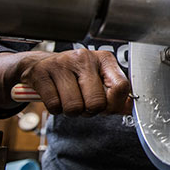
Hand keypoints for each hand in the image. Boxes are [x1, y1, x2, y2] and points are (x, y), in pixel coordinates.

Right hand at [16, 49, 131, 115]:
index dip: (114, 105)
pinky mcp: (42, 73)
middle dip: (90, 111)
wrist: (40, 65)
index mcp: (104, 59)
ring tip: (69, 99)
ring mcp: (62, 64)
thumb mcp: (98, 79)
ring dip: (72, 111)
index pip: (121, 87)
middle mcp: (84, 58)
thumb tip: (129, 108)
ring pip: (74, 107)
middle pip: (97, 103)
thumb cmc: (74, 74)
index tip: (107, 107)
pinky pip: (54, 106)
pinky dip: (55, 109)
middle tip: (83, 103)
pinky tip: (56, 96)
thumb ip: (115, 94)